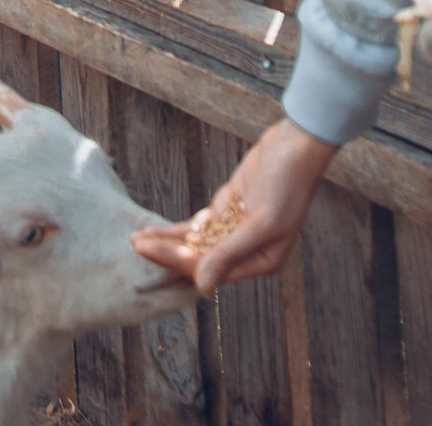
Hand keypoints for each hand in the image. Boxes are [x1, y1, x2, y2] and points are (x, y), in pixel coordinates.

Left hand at [129, 118, 336, 294]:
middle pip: (200, 258)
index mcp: (262, 261)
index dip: (178, 260)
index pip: (211, 268)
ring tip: (136, 239)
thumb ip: (229, 253)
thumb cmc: (288, 184)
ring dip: (167, 241)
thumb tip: (202, 286)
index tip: (148, 250)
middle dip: (166, 252)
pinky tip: (155, 232)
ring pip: (196, 243)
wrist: (297, 145)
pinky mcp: (229, 210)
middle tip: (134, 244)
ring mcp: (236, 230)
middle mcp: (248, 252)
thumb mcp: (261, 221)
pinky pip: (199, 226)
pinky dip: (178, 229)